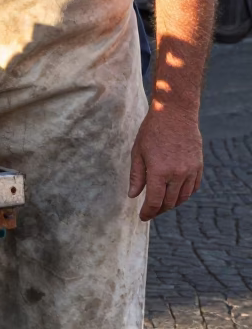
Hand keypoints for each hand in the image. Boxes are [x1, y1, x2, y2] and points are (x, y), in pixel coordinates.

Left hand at [128, 106, 202, 221]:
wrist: (175, 114)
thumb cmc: (151, 131)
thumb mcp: (138, 152)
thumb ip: (136, 176)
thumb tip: (133, 195)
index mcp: (159, 171)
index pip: (154, 201)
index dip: (148, 212)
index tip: (142, 217)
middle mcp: (177, 174)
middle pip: (169, 203)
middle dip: (159, 210)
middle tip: (150, 212)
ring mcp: (190, 171)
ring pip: (182, 197)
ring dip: (172, 204)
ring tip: (162, 205)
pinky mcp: (199, 167)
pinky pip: (193, 188)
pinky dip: (184, 194)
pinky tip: (176, 194)